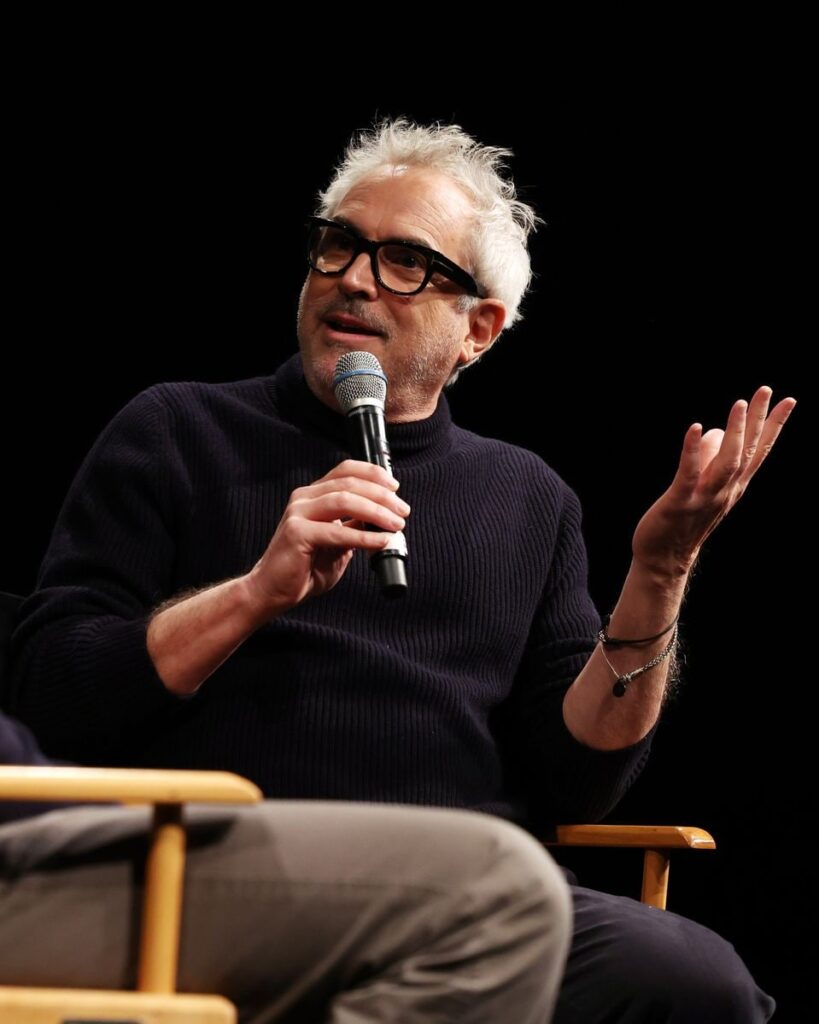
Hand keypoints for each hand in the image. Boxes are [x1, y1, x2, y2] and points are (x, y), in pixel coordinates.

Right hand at [246, 460, 408, 614]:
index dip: (373, 474)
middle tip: (403, 511)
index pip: (345, 470)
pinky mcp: (297, 533)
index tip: (395, 487)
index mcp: (313, 496)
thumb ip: (354, 526)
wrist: (273, 591)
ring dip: (376, 511)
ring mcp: (298, 514)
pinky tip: (380, 541)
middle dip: (382, 496)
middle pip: (349, 484)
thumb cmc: (303, 568)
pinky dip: (363, 535)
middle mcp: (304, 499)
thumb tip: (384, 518)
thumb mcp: (337, 542)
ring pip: (344, 501)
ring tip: (396, 525)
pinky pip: (337, 531)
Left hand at [632, 387, 795, 577]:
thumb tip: (714, 433)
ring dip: (735, 433)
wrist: (664, 560)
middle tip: (766, 390)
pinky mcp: (679, 502)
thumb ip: (711, 460)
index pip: (759, 451)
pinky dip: (693, 451)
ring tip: (739, 404)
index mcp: (733, 486)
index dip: (774, 426)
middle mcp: (725, 490)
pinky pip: (688, 473)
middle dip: (759, 420)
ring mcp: (704, 496)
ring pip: (727, 462)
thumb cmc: (683, 520)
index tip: (789, 400)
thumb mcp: (703, 486)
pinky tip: (695, 428)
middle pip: (748, 451)